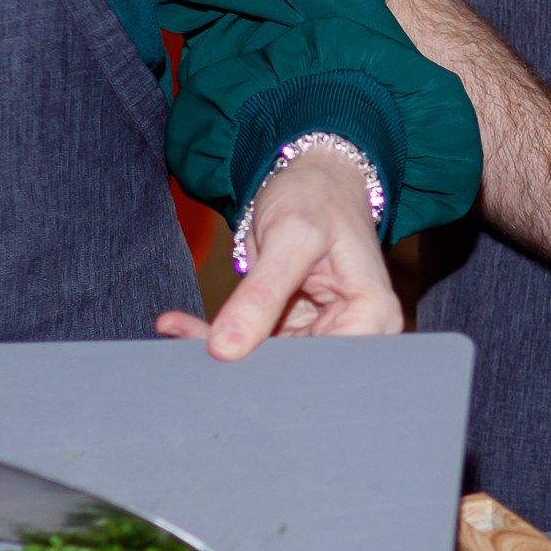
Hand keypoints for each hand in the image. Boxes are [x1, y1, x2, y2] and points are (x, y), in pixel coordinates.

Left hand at [155, 148, 401, 357]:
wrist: (310, 176)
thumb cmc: (317, 196)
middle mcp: (352, 333)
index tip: (228, 362)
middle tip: (192, 349)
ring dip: (220, 347)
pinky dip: (217, 334)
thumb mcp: (291, 237)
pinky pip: (253, 343)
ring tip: (177, 329)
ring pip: (268, 361)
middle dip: (243, 363)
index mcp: (372, 316)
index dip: (278, 374)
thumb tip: (225, 349)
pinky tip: (179, 325)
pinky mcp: (292, 328)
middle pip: (297, 370)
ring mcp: (320, 332)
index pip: (326, 367)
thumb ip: (261, 294)